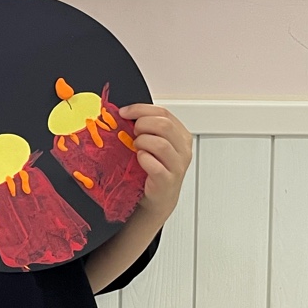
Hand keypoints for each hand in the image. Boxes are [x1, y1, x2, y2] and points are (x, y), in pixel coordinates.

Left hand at [120, 103, 192, 217]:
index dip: (141, 109)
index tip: (124, 112)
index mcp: (181, 136)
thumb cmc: (153, 168)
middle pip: (164, 125)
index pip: (164, 113)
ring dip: (142, 142)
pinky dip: (143, 159)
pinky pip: (154, 166)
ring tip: (136, 148)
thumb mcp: (153, 144)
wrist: (156, 198)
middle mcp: (183, 149)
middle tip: (132, 133)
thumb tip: (124, 113)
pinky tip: (139, 159)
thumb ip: (147, 128)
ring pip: (161, 144)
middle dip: (142, 125)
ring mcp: (177, 166)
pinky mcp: (167, 181)